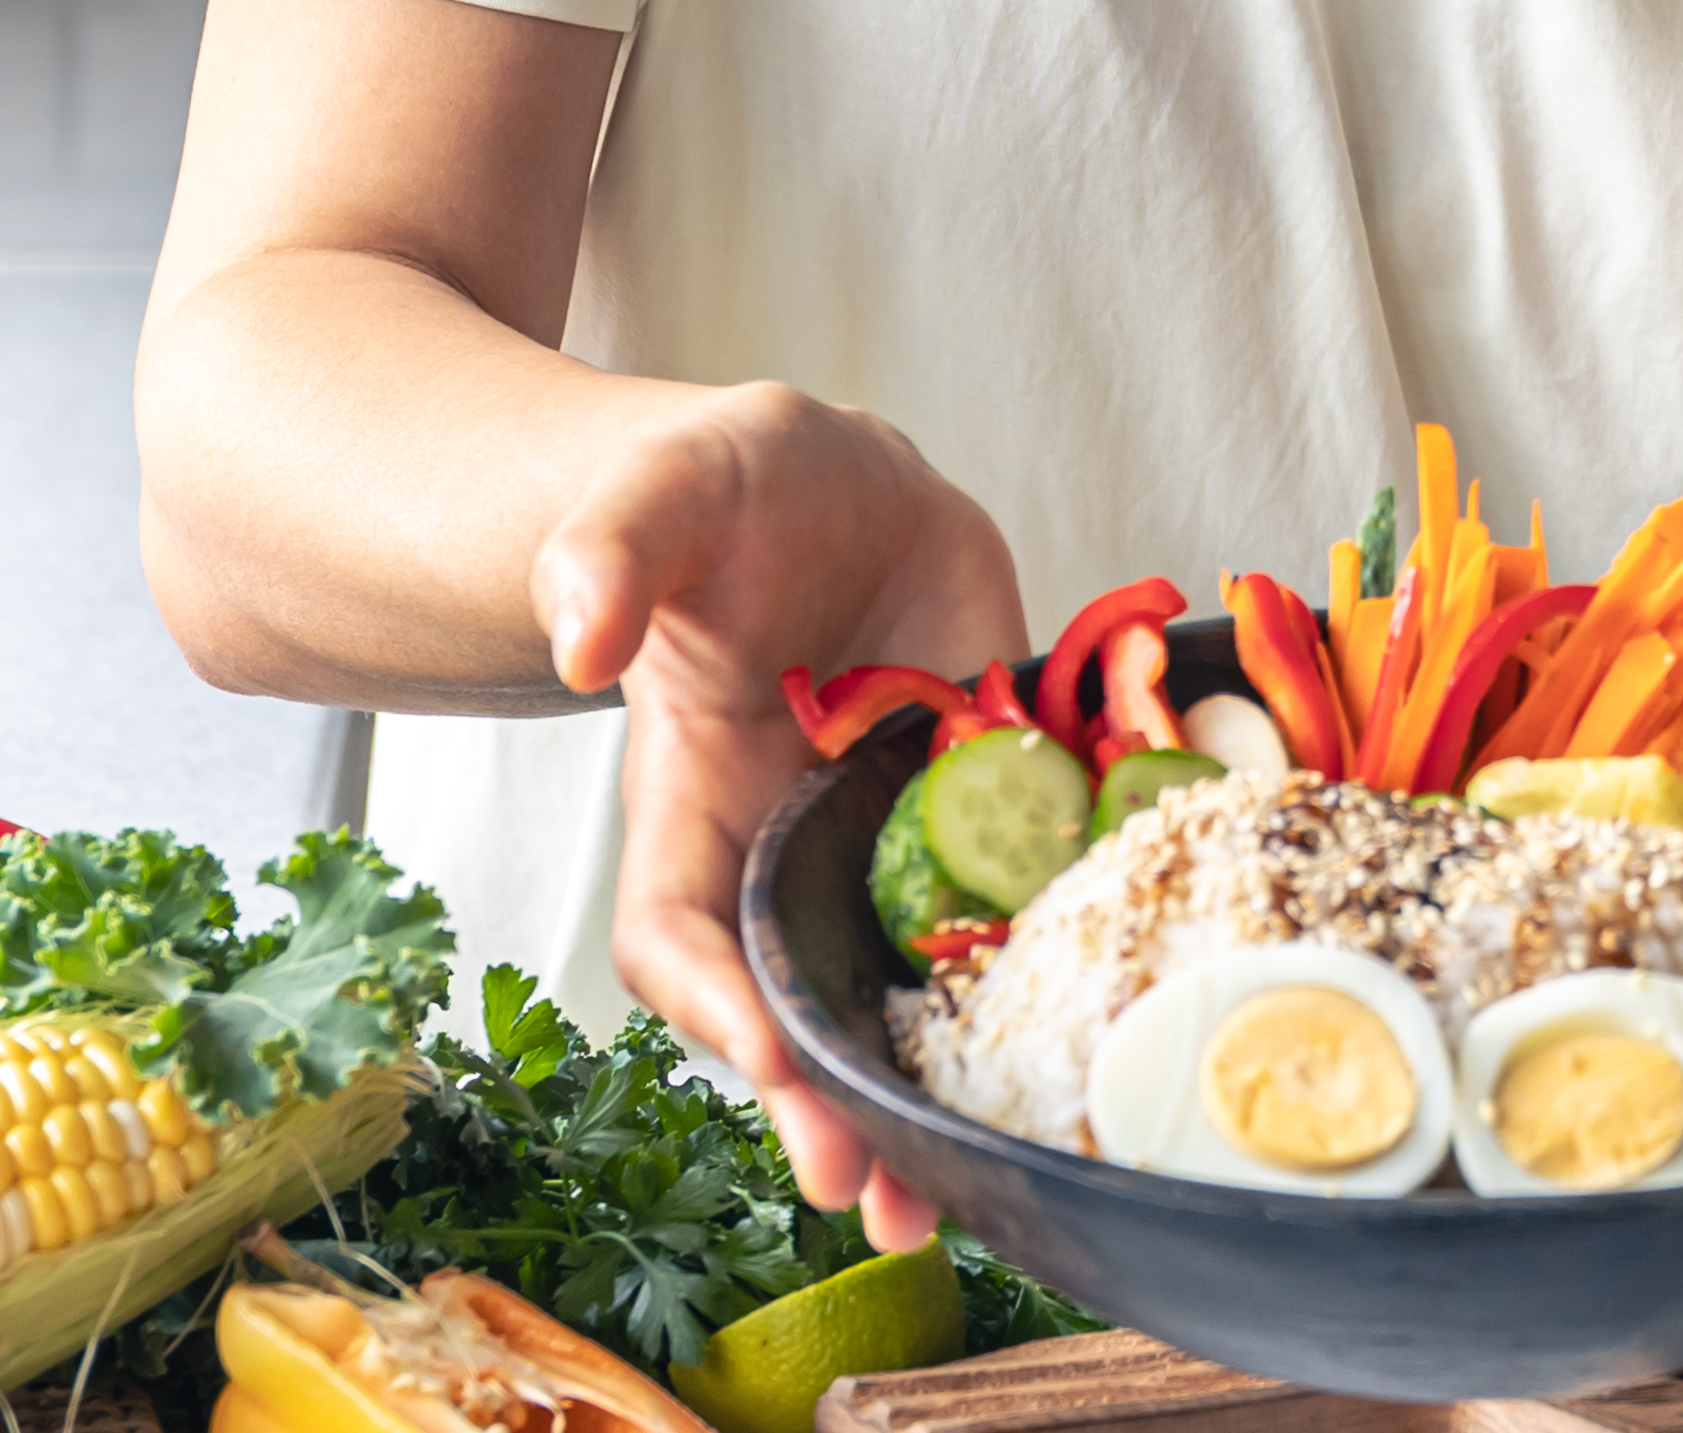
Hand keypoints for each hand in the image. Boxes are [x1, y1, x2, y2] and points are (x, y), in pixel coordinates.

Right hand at [539, 380, 1029, 1250]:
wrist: (844, 485)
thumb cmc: (729, 494)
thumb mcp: (666, 488)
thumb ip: (611, 548)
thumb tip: (578, 630)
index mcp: (695, 792)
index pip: (681, 928)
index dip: (717, 1002)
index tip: (771, 1060)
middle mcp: (794, 844)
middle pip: (797, 1000)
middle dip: (831, 1106)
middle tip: (879, 1195)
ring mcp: (900, 836)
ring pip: (909, 983)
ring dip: (937, 1085)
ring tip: (977, 1189)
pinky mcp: (998, 804)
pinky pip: (1024, 894)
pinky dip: (1056, 963)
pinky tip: (1104, 1027)